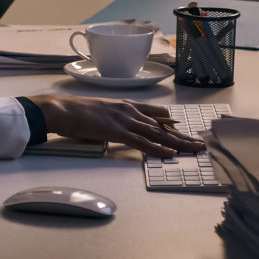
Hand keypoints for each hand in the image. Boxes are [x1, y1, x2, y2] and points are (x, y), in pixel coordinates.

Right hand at [30, 94, 205, 157]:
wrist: (61, 109)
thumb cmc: (72, 112)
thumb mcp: (96, 112)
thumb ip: (109, 119)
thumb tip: (112, 128)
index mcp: (123, 105)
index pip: (153, 113)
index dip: (169, 122)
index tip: (181, 128)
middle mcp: (128, 110)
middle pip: (161, 125)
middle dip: (181, 135)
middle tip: (197, 143)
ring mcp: (124, 120)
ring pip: (157, 133)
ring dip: (177, 143)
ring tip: (194, 149)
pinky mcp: (118, 132)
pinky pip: (142, 143)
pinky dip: (158, 149)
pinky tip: (170, 153)